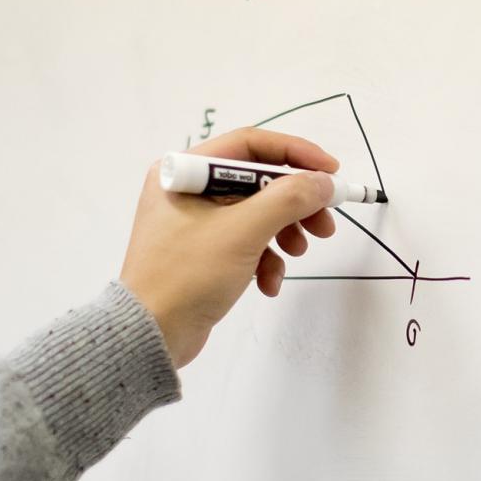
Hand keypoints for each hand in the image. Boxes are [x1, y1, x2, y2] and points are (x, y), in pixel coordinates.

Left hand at [120, 127, 339, 367]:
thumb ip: (289, 199)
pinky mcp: (202, 252)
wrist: (149, 335)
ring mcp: (194, 222)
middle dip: (295, 204)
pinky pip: (243, 242)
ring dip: (284, 233)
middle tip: (324, 226)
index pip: (250, 144)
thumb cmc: (188, 274)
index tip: (331, 172)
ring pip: (256, 214)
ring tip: (298, 254)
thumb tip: (324, 182)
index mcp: (184, 170)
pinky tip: (267, 284)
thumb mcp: (243, 231)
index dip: (296, 154)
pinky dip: (263, 259)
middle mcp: (187, 189)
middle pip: (258, 181)